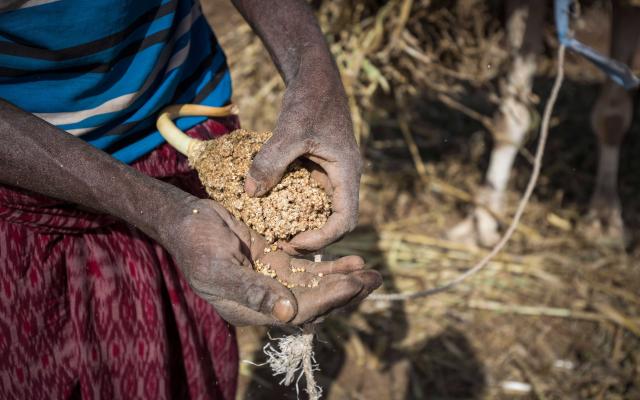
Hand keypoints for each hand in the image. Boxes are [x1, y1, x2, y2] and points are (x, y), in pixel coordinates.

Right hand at [161, 197, 379, 325]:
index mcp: (252, 309)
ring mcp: (273, 278)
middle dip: (346, 291)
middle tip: (376, 279)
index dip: (328, 298)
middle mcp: (268, 299)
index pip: (300, 310)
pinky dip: (331, 264)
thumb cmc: (195, 246)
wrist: (187, 221)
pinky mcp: (277, 260)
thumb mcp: (218, 268)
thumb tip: (288, 313)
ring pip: (316, 284)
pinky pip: (309, 266)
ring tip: (372, 272)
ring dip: (344, 279)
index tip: (354, 285)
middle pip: (315, 300)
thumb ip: (250, 290)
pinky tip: (352, 260)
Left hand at [244, 67, 361, 253]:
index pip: (345, 220)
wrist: (314, 77)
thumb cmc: (309, 100)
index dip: (323, 238)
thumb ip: (271, 161)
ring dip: (302, 224)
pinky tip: (272, 207)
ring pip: (321, 210)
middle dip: (310, 237)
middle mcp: (342, 178)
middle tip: (281, 244)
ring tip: (276, 232)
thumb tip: (250, 193)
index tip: (294, 242)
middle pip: (334, 221)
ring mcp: (331, 174)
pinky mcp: (318, 168)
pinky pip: (308, 195)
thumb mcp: (289, 131)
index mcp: (346, 173)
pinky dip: (293, 205)